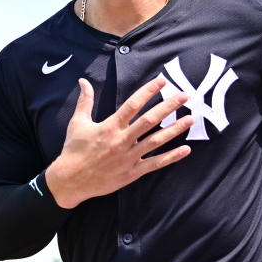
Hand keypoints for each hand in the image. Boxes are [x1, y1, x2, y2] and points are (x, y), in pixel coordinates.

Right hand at [45, 77, 193, 208]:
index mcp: (110, 126)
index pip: (133, 104)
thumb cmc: (74, 150)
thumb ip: (85, 101)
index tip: (162, 82)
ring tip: (190, 119)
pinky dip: (171, 157)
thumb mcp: (78, 123)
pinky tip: (186, 150)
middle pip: (149, 120)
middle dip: (168, 107)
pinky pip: (155, 163)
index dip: (148, 91)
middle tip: (184, 96)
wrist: (71, 180)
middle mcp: (121, 140)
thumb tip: (83, 81)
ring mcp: (128, 157)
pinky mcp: (131, 172)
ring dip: (174, 129)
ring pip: (156, 141)